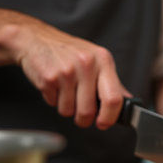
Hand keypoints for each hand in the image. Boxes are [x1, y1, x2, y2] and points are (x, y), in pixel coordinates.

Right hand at [3, 20, 127, 128]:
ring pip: (69, 111)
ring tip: (65, 91)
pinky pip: (54, 104)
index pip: (114, 98)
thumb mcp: (96, 61)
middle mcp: (87, 64)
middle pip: (89, 110)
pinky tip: (54, 85)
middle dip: (84, 120)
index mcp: (103, 60)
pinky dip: (53, 100)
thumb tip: (127, 101)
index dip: (110, 117)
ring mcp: (67, 71)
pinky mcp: (49, 77)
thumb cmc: (68, 52)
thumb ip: (112, 83)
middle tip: (82, 116)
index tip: (105, 123)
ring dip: (66, 108)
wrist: (35, 38)